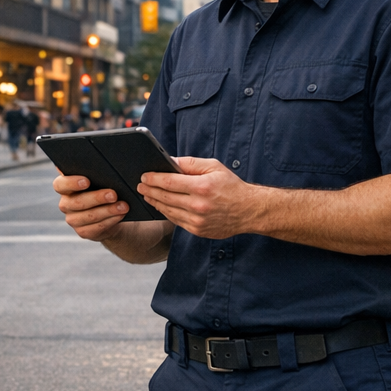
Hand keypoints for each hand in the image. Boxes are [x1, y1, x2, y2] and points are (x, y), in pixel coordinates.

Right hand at [53, 173, 128, 240]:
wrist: (109, 211)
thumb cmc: (103, 188)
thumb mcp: (99, 179)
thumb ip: (95, 171)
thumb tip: (103, 165)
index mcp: (65, 187)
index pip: (60, 185)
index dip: (71, 183)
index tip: (87, 181)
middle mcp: (66, 203)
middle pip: (77, 202)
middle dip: (97, 198)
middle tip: (113, 194)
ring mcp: (73, 219)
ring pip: (89, 216)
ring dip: (108, 211)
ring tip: (123, 206)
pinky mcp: (83, 232)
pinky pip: (96, 227)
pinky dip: (110, 221)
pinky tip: (120, 215)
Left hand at [138, 157, 265, 239]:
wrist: (249, 211)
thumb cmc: (231, 186)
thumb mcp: (214, 167)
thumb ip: (190, 163)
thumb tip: (170, 160)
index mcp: (202, 187)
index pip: (169, 182)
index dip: (153, 178)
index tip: (144, 176)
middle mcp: (198, 205)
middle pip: (165, 197)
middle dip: (149, 190)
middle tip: (140, 185)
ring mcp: (198, 220)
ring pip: (168, 211)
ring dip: (155, 202)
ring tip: (147, 195)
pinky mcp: (198, 230)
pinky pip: (176, 221)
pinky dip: (166, 213)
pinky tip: (161, 206)